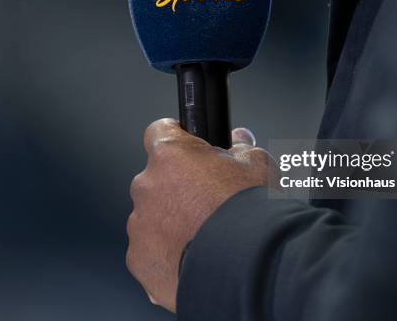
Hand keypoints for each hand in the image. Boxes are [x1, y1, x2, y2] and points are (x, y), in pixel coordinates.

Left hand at [126, 118, 271, 312]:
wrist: (244, 265)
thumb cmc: (249, 211)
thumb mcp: (257, 165)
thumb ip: (242, 147)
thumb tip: (239, 139)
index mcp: (169, 154)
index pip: (159, 131)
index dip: (176, 138)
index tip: (188, 147)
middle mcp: (146, 185)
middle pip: (156, 179)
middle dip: (177, 188)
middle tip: (206, 203)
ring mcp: (139, 225)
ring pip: (152, 217)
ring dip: (170, 222)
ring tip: (203, 237)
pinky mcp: (140, 259)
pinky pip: (150, 251)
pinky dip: (166, 254)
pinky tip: (193, 259)